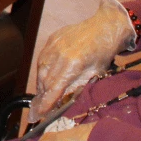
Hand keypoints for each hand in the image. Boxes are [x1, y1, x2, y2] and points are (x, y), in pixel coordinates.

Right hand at [31, 0, 134, 119]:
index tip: (38, 114)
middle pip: (44, 79)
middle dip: (40, 97)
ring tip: (40, 97)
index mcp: (72, 64)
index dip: (46, 103)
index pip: (54, 87)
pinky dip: (41, 70)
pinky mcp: (51, 39)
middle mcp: (59, 54)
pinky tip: (43, 78)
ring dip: (40, 84)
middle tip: (36, 111)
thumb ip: (78, 84)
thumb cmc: (104, 51)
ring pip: (40, 69)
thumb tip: (63, 98)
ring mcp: (53, 44)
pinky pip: (42, 57)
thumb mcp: (95, 72)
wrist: (104, 26)